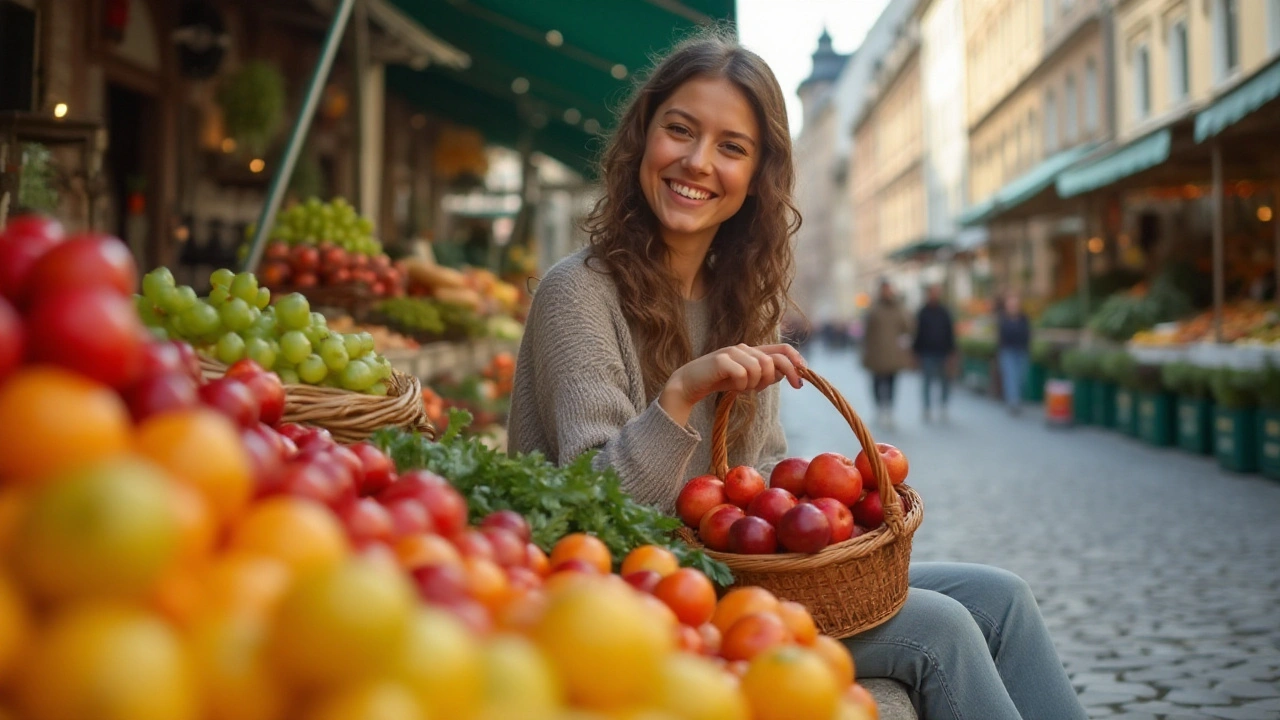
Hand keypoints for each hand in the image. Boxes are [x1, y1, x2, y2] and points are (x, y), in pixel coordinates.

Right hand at [660, 343, 805, 425]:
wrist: (689, 383)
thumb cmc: (720, 381)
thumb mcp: (747, 379)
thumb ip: (766, 374)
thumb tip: (788, 373)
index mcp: (753, 351)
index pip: (783, 349)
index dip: (796, 361)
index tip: (801, 379)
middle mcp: (745, 348)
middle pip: (774, 361)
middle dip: (776, 378)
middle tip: (763, 390)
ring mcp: (732, 352)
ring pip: (759, 369)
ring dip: (754, 384)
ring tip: (742, 388)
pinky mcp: (721, 360)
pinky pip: (743, 374)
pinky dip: (741, 386)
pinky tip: (733, 389)